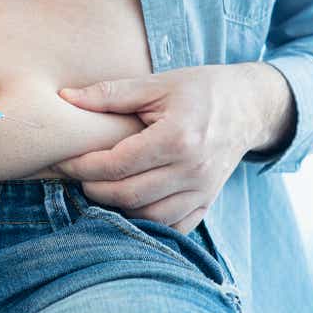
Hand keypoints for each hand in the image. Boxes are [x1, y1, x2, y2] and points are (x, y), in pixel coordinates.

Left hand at [51, 63, 294, 233]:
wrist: (250, 106)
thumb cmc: (200, 90)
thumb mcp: (156, 84)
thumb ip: (109, 94)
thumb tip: (64, 97)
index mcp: (178, 138)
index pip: (116, 165)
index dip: (82, 166)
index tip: (62, 161)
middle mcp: (192, 170)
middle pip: (127, 196)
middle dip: (92, 189)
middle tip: (76, 176)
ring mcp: (202, 191)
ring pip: (147, 218)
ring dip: (115, 209)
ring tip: (98, 188)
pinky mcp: (207, 204)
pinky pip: (171, 228)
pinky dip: (145, 223)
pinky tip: (127, 206)